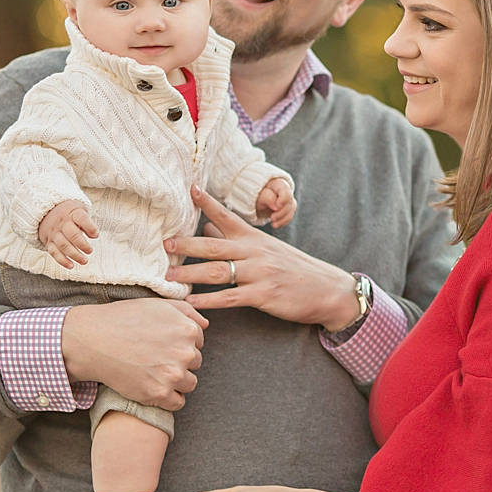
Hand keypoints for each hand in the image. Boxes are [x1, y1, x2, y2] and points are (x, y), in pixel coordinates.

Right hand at [38, 200, 97, 268]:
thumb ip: (87, 222)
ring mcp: (54, 233)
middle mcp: (62, 223)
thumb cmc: (69, 213)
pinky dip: (62, 260)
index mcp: (72, 213)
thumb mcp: (79, 210)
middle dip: (82, 244)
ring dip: (74, 255)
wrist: (46, 211)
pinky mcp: (49, 241)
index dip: (90, 227)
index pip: (82, 218)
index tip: (96, 235)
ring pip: (63, 245)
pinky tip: (71, 265)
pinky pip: (54, 252)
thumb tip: (94, 235)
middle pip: (72, 234)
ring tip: (84, 261)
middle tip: (90, 251)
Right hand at [60, 299, 207, 409]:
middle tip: (156, 357)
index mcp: (188, 330)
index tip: (162, 344)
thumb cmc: (125, 319)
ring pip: (189, 384)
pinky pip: (178, 402)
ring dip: (176, 381)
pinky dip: (168, 398)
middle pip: (195, 363)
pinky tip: (154, 386)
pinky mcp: (159, 394)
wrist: (95, 341)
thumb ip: (187, 312)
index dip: (180, 343)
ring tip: (155, 372)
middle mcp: (185, 353)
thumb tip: (205, 325)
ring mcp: (173, 375)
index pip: (198, 343)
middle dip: (179, 361)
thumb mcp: (158, 305)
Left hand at [165, 187, 361, 330]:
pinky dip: (209, 301)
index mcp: (255, 238)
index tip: (190, 188)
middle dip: (188, 244)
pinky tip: (191, 303)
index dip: (208, 202)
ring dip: (191, 273)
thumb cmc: (294, 269)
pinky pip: (231, 297)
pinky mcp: (263, 294)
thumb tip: (208, 226)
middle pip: (215, 245)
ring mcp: (259, 273)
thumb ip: (235, 239)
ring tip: (169, 276)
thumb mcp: (266, 249)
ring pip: (218, 272)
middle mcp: (255, 252)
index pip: (228, 215)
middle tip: (165, 243)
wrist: (326, 289)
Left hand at [254, 178, 296, 227]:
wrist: (254, 202)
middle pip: (289, 201)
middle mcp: (284, 191)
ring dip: (283, 219)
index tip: (277, 207)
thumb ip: (268, 198)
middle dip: (282, 212)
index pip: (285, 189)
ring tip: (273, 224)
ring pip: (291, 209)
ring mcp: (287, 200)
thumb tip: (277, 207)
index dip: (284, 199)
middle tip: (272, 218)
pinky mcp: (287, 209)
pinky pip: (289, 216)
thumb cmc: (255, 196)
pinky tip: (275, 224)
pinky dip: (283, 222)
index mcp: (277, 183)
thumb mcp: (258, 196)